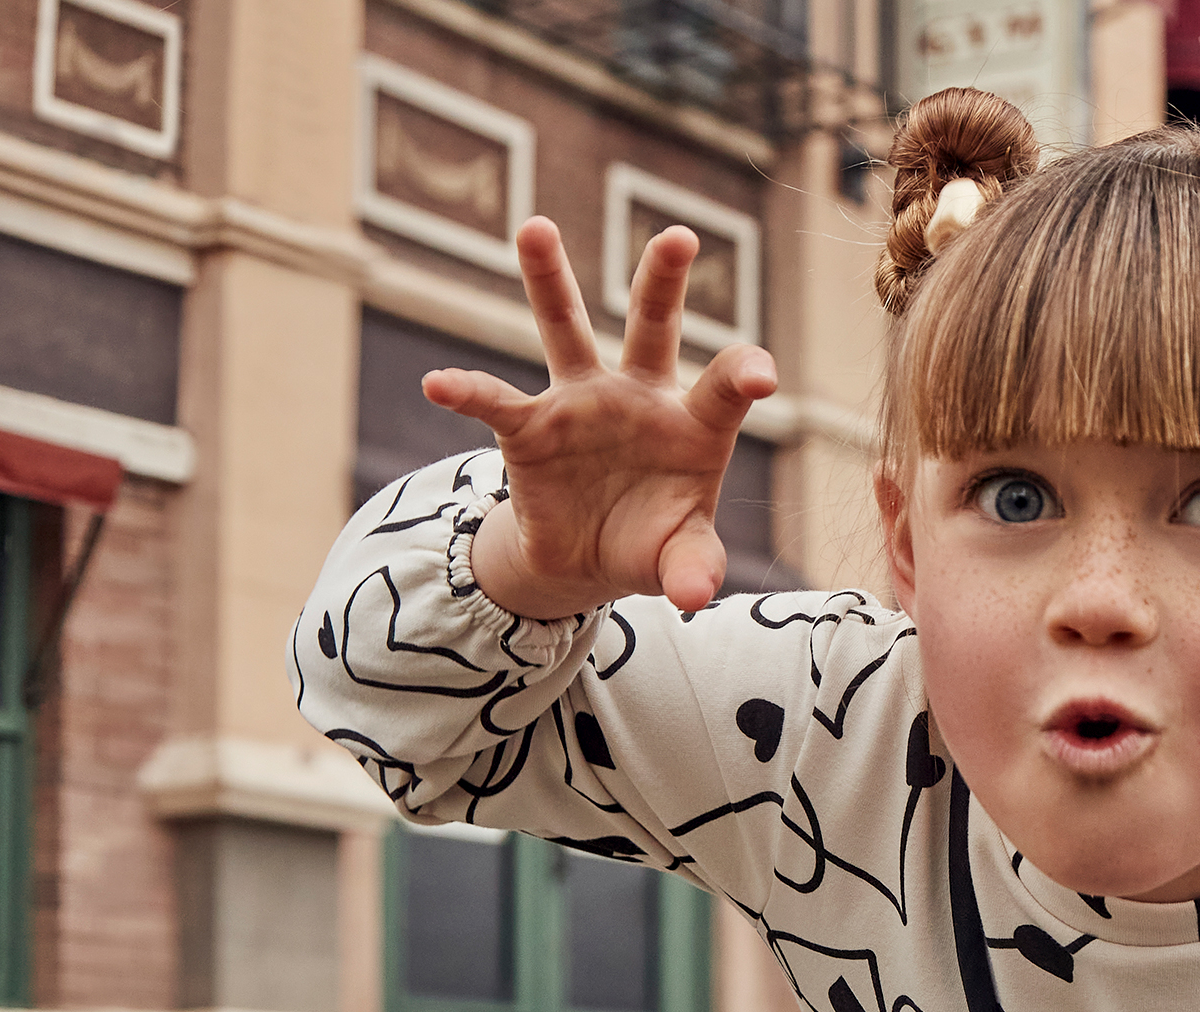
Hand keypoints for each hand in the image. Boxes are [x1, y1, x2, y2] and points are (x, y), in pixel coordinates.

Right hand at [421, 216, 779, 618]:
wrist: (587, 561)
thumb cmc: (650, 544)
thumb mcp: (679, 560)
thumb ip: (695, 568)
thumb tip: (692, 597)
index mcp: (693, 425)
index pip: (724, 389)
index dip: (742, 376)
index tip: (762, 374)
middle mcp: (638, 397)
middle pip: (654, 326)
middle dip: (664, 281)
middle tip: (680, 236)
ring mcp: (581, 403)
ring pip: (567, 330)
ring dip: (550, 279)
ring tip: (535, 226)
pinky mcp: (530, 427)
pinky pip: (496, 402)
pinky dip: (467, 393)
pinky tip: (437, 384)